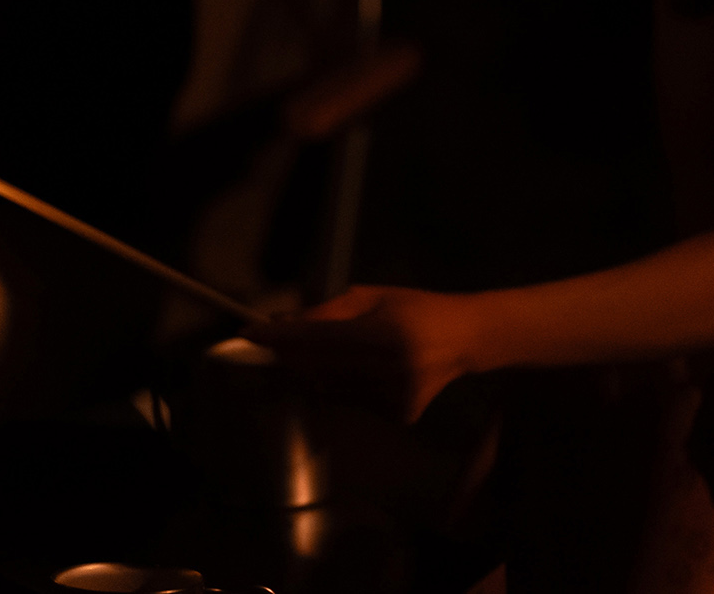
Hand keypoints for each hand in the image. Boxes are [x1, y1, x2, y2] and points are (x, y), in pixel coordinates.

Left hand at [246, 285, 484, 421]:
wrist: (465, 340)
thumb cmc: (413, 309)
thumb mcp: (368, 297)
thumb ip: (324, 312)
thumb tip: (278, 324)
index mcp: (384, 334)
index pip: (317, 338)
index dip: (279, 338)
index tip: (248, 334)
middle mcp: (390, 371)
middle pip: (316, 367)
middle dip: (286, 355)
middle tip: (266, 344)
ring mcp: (395, 398)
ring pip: (328, 386)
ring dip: (314, 370)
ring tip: (340, 350)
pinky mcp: (399, 416)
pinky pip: (349, 399)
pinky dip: (341, 383)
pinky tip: (366, 369)